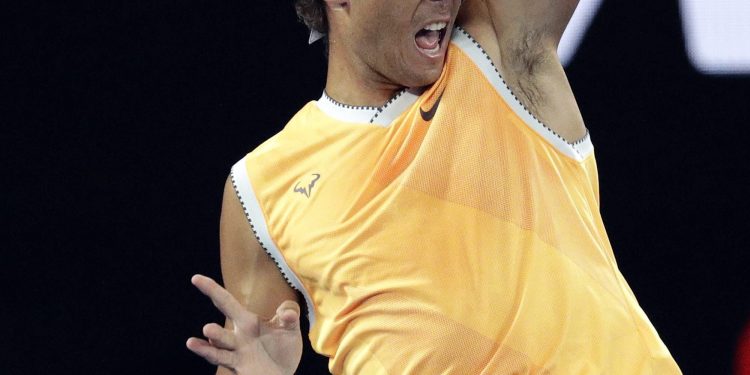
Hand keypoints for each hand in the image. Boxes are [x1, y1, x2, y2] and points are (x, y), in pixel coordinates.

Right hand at [186, 275, 302, 374]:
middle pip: (224, 310)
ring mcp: (236, 350)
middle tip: (197, 279)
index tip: (196, 278)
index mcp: (247, 321)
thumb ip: (290, 317)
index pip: (228, 301)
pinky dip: (210, 353)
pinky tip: (196, 344)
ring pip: (221, 341)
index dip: (213, 289)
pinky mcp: (239, 366)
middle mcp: (237, 334)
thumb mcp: (290, 329)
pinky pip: (223, 358)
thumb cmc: (283, 349)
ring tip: (207, 329)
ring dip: (215, 336)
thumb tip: (289, 313)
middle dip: (212, 294)